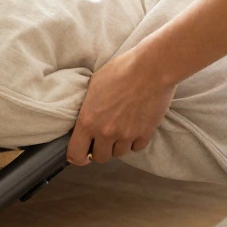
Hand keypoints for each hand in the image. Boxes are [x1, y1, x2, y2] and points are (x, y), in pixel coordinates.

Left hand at [67, 48, 175, 165]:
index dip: (78, 157)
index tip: (82, 154)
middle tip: (102, 139)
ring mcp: (126, 135)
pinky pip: (136, 147)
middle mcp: (105, 133)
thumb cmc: (119, 71)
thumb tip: (85, 115)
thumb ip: (88, 106)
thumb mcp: (93, 86)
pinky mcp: (145, 134)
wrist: (150, 69)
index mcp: (87, 121)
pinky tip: (134, 128)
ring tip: (120, 130)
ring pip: (119, 154)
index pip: (76, 154)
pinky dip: (134, 141)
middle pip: (100, 158)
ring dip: (118, 145)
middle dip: (100, 150)